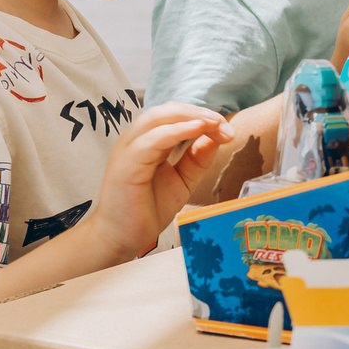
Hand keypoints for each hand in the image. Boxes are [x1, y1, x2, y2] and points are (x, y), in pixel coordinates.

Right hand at [91, 105, 229, 263]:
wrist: (121, 238)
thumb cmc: (147, 208)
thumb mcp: (182, 180)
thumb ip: (197, 158)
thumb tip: (217, 136)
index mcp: (147, 141)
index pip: (176, 115)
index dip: (203, 116)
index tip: (227, 130)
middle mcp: (135, 140)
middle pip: (168, 110)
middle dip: (199, 113)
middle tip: (224, 125)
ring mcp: (128, 150)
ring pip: (158, 118)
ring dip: (190, 117)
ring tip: (214, 123)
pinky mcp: (126, 164)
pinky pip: (151, 140)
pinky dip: (175, 131)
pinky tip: (196, 130)